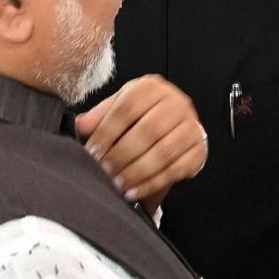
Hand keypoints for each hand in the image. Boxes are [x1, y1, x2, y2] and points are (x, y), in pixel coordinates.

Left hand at [75, 74, 208, 213]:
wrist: (175, 123)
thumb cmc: (142, 115)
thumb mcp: (119, 106)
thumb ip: (100, 116)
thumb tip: (79, 125)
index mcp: (152, 87)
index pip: (128, 106)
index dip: (108, 130)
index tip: (92, 151)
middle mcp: (176, 103)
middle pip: (148, 130)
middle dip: (122, 154)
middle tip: (104, 171)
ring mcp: (192, 126)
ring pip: (163, 152)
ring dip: (137, 172)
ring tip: (117, 185)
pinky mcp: (199, 148)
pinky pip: (175, 169)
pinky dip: (152, 183)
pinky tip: (133, 191)